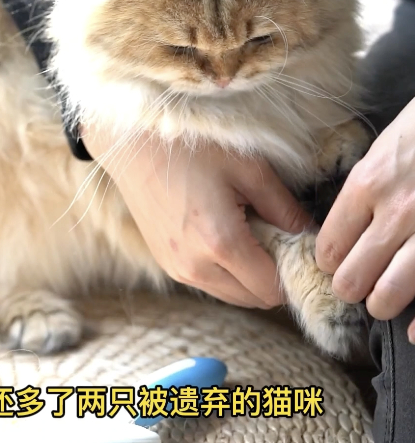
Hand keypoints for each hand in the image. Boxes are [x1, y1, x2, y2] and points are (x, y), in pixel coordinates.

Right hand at [81, 122, 310, 307]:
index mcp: (220, 243)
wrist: (131, 143)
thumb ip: (285, 209)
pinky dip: (228, 270)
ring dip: (250, 275)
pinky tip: (225, 231)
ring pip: (233, 295)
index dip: (294, 272)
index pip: (273, 289)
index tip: (302, 245)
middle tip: (278, 233)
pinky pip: (210, 282)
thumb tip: (311, 237)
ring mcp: (177, 270)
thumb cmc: (191, 146)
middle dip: (274, 275)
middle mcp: (196, 267)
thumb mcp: (249, 169)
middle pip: (255, 299)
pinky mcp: (166, 264)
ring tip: (250, 229)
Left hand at [316, 97, 414, 341]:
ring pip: (389, 295)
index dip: (330, 260)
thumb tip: (346, 226)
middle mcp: (397, 213)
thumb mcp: (387, 146)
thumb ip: (366, 187)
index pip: (329, 245)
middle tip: (359, 283)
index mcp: (370, 184)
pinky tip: (414, 335)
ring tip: (384, 300)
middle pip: (351, 277)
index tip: (336, 261)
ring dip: (382, 303)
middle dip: (352, 286)